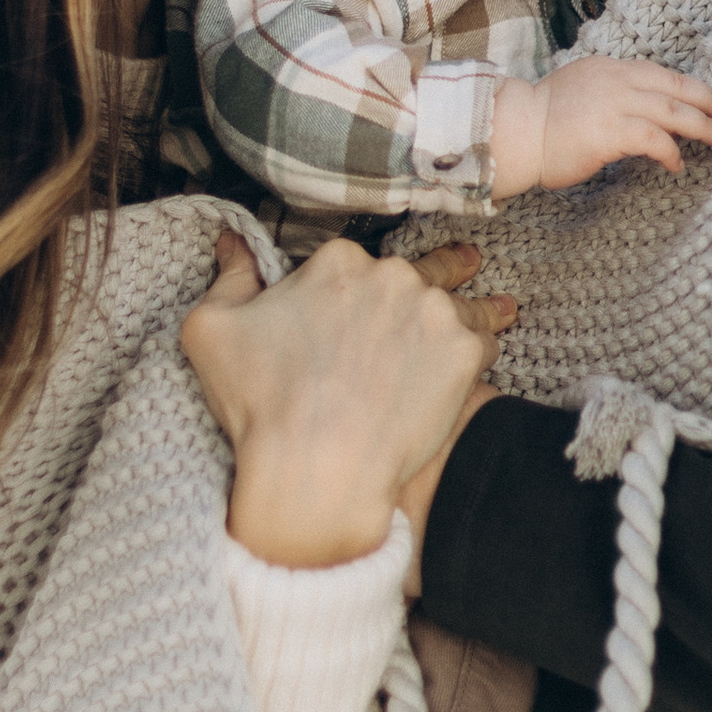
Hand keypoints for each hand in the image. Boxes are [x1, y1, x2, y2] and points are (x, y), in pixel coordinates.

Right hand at [183, 231, 514, 568]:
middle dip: (432, 275)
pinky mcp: (463, 354)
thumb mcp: (212, 330)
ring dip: (476, 304)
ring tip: (500, 307)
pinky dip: (482, 348)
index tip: (360, 303)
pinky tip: (492, 348)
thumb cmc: (262, 406)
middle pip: (416, 271)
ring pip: (460, 301)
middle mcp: (390, 275)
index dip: (354, 287)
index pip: (354, 262)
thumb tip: (230, 240)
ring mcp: (432, 312)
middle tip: (458, 272)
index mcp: (336, 263)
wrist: (317, 470)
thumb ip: (229, 276)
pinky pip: (482, 343)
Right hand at [490, 54, 711, 197]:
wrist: (515, 131)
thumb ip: (611, 93)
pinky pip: (655, 139)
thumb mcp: (581, 90)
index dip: (697, 89)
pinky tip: (678, 165)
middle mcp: (617, 80)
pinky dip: (672, 152)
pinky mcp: (611, 131)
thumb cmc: (543, 120)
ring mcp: (615, 104)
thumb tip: (640, 111)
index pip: (665, 76)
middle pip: (679, 89)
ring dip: (704, 128)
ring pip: (675, 112)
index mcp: (611, 68)